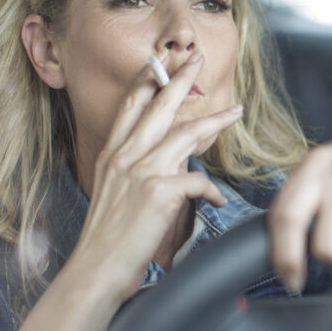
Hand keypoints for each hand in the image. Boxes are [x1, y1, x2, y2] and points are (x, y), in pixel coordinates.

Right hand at [64, 51, 242, 303]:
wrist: (95, 271)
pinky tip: (217, 201)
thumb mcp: (112, 197)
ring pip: (185, 133)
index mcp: (112, 156)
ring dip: (215, 120)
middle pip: (158, 107)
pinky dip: (211, 191)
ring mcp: (141, 172)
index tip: (159, 61)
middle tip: (197, 59)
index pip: (131, 107)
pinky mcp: (159, 192)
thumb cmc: (107, 242)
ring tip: (236, 111)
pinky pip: (198, 181)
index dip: (146, 80)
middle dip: (180, 78)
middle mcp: (125, 157)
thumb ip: (133, 176)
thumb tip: (161, 169)